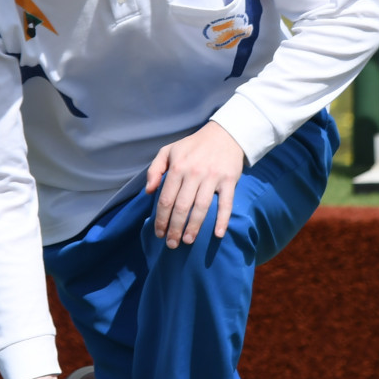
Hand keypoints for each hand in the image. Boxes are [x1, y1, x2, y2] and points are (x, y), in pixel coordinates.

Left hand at [145, 121, 246, 247]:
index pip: (166, 199)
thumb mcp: (168, 151)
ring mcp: (212, 178)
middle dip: (175, 228)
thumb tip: (149, 191)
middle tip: (172, 244)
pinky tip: (218, 234)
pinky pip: (226, 203)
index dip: (161, 219)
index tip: (159, 233)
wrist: (224, 134)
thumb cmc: (193, 146)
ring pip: (201, 207)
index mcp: (177, 167)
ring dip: (194, 227)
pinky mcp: (229, 180)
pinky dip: (222, 219)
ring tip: (188, 241)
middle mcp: (194, 173)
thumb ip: (154, 169)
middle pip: (182, 207)